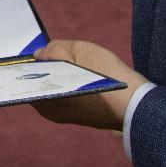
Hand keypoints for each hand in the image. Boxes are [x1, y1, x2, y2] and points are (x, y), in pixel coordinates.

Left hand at [29, 40, 145, 131]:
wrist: (138, 104)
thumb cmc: (106, 77)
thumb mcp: (80, 51)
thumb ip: (55, 49)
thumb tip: (39, 55)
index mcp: (45, 100)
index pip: (27, 79)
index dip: (32, 62)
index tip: (37, 50)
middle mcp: (52, 112)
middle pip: (41, 83)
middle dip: (45, 67)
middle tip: (55, 51)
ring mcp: (67, 116)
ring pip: (55, 88)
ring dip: (59, 74)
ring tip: (70, 59)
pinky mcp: (82, 117)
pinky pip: (68, 95)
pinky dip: (70, 83)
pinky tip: (81, 72)